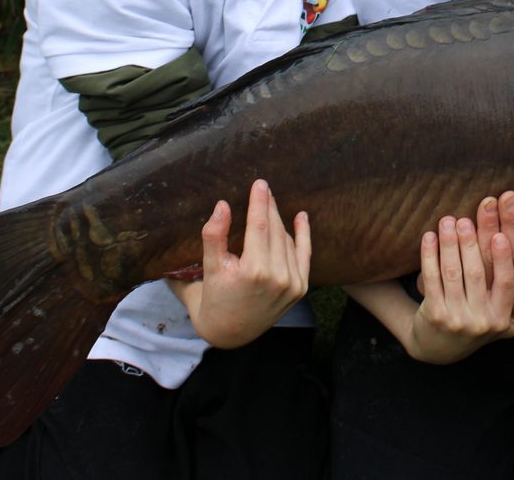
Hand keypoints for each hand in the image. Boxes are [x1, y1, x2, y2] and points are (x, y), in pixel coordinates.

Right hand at [176, 179, 309, 348]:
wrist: (230, 331)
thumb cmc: (215, 296)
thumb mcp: (210, 266)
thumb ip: (214, 235)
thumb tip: (223, 205)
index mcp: (254, 271)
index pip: (260, 225)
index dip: (260, 202)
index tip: (260, 183)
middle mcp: (278, 278)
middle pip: (275, 230)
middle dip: (268, 207)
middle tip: (263, 189)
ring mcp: (293, 285)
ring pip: (287, 240)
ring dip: (279, 220)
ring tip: (270, 204)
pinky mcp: (300, 289)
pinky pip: (304, 255)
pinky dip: (303, 236)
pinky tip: (301, 217)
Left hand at [405, 215, 513, 363]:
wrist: (438, 347)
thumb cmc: (476, 323)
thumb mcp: (506, 325)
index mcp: (501, 317)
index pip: (506, 283)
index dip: (503, 259)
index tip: (500, 234)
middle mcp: (480, 320)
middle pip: (477, 273)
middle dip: (473, 241)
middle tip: (470, 216)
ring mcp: (455, 319)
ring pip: (453, 272)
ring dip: (450, 243)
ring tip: (449, 220)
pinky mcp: (433, 315)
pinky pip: (432, 279)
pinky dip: (430, 255)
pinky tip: (429, 236)